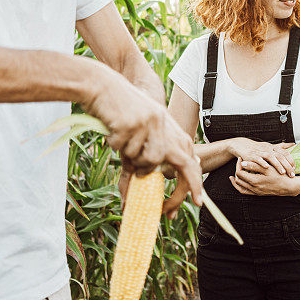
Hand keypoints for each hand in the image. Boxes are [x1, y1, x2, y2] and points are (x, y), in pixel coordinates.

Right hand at [83, 67, 202, 208]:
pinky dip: (115, 144)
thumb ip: (140, 164)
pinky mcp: (135, 123)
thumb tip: (133, 198)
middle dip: (176, 193)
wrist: (103, 86)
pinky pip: (124, 150)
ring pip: (147, 162)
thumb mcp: (135, 139)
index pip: (191, 160)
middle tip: (167, 213)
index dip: (195, 183)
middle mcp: (166, 126)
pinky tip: (113, 128)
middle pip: (179, 165)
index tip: (196, 203)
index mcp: (171, 129)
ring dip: (132, 160)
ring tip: (123, 142)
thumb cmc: (118, 114)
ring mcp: (152, 125)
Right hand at [228, 138, 295, 176]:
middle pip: (280, 156)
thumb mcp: (270, 146)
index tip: (295, 168)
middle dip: (286, 165)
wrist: (243, 146)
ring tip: (282, 172)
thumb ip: (282, 146)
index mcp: (273, 148)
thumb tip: (293, 144)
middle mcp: (268, 149)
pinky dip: (262, 163)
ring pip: (271, 157)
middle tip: (291, 174)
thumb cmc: (258, 148)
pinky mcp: (252, 155)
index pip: (285, 153)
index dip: (290, 160)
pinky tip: (267, 168)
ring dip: (277, 165)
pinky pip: (258, 159)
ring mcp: (260, 152)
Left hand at [229, 157, 299, 196]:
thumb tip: (243, 163)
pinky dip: (241, 187)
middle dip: (237, 170)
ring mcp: (256, 192)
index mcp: (255, 181)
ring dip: (237, 180)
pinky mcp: (259, 194)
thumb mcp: (268, 168)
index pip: (239, 173)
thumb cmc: (280, 176)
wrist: (290, 187)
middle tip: (239, 163)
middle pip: (238, 180)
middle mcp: (254, 188)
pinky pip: (245, 192)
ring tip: (234, 174)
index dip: (238, 165)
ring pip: (240, 188)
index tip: (241, 158)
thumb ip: (254, 166)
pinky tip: (241, 182)